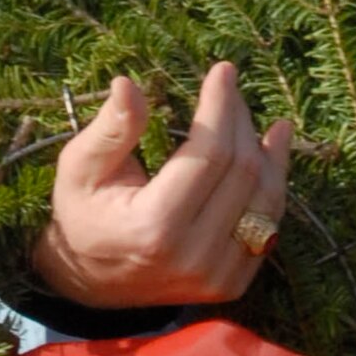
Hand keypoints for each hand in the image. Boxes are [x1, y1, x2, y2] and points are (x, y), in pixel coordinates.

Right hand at [31, 63, 293, 307]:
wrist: (90, 283)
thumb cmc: (84, 215)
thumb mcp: (79, 171)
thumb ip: (109, 131)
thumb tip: (127, 84)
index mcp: (154, 228)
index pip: (209, 154)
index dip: (220, 107)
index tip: (223, 71)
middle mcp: (193, 256)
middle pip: (242, 171)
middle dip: (241, 122)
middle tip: (233, 91)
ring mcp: (218, 276)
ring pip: (266, 198)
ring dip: (270, 154)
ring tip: (271, 123)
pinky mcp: (233, 284)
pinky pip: (269, 224)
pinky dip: (274, 186)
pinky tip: (275, 153)